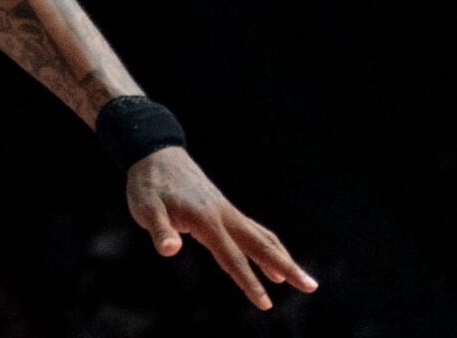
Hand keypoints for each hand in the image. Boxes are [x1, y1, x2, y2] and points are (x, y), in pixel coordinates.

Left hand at [125, 146, 315, 309]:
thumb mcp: (145, 208)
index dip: (248, 281)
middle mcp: (223, 216)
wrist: (154, 153)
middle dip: (286, 267)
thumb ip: (159, 229)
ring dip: (283, 258)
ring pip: (262, 237)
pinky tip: (272, 262)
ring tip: (302, 280)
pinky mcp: (224, 209)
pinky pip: (252, 230)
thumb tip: (169, 250)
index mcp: (205, 220)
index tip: (265, 303)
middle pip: (261, 245)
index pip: (231, 257)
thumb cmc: (148, 185)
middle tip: (311, 287)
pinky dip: (267, 246)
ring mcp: (226, 211)